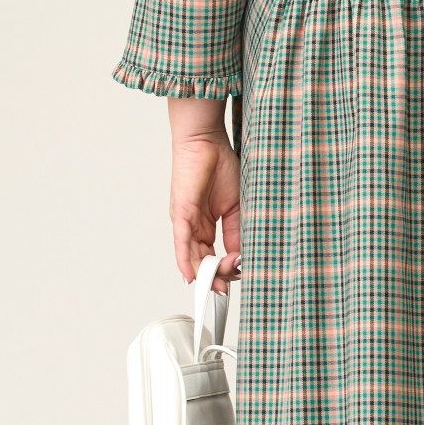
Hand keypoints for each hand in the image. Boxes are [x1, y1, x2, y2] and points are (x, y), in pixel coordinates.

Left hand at [169, 127, 242, 292]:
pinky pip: (182, 243)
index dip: (227, 268)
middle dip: (216, 276)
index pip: (215, 254)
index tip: (241, 271)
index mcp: (207, 224)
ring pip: (192, 256)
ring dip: (205, 273)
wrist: (207, 140)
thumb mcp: (237, 205)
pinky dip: (186, 261)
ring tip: (218, 284)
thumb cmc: (221, 164)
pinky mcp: (181, 213)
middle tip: (229, 283)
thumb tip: (241, 255)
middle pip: (202, 261)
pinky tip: (191, 275)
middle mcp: (194, 226)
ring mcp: (186, 221)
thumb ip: (237, 230)